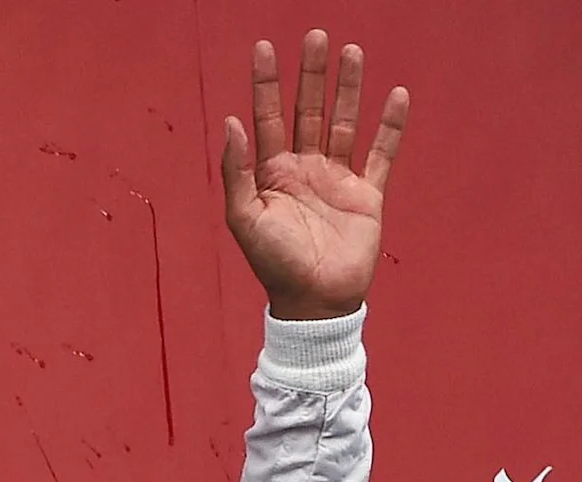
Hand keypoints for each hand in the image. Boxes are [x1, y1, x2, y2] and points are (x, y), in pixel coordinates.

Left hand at [220, 30, 406, 320]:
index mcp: (270, 173)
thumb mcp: (244, 218)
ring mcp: (336, 179)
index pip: (267, 118)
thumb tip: (230, 123)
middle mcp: (303, 169)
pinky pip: (381, 153)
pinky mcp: (367, 194)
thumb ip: (236, 171)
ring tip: (350, 52)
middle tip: (316, 35)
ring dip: (347, 89)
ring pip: (344, 123)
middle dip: (310, 75)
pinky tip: (396, 95)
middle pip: (307, 111)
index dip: (266, 84)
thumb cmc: (273, 263)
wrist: (314, 300)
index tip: (264, 47)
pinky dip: (390, 126)